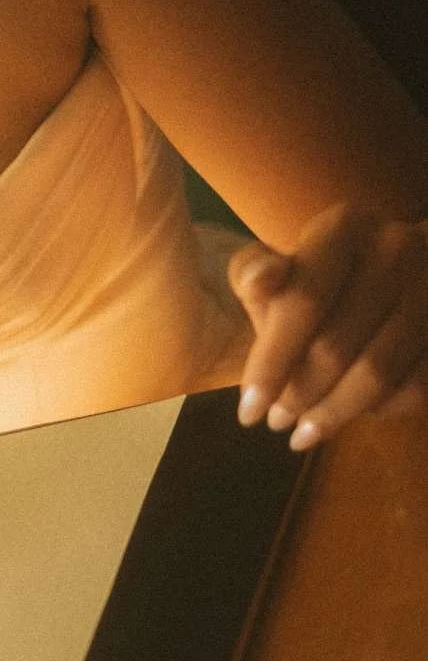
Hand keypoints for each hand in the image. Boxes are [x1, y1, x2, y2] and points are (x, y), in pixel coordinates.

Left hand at [229, 202, 427, 447]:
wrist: (403, 272)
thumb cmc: (325, 277)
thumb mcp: (283, 266)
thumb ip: (255, 274)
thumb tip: (260, 281)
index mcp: (344, 228)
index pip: (302, 303)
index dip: (271, 363)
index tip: (248, 411)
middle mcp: (396, 247)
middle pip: (337, 346)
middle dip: (299, 395)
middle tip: (278, 422)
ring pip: (377, 373)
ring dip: (335, 412)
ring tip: (304, 432)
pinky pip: (416, 385)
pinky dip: (383, 409)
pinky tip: (358, 414)